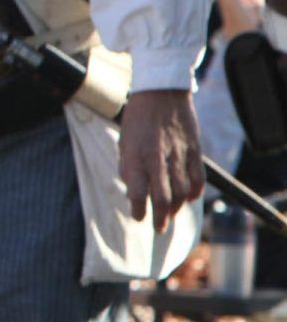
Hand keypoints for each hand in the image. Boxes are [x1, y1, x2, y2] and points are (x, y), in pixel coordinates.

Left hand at [118, 89, 205, 230]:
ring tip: (170, 214)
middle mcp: (157, 158)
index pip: (137, 192)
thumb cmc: (137, 118)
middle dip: (160, 218)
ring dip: (176, 207)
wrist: (161, 92)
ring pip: (182, 192)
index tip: (138, 217)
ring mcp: (178, 155)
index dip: (138, 209)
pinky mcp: (194, 150)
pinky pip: (198, 178)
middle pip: (162, 197)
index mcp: (136, 155)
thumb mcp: (124, 140)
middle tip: (158, 228)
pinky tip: (189, 199)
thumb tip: (131, 191)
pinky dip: (195, 192)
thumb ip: (128, 166)